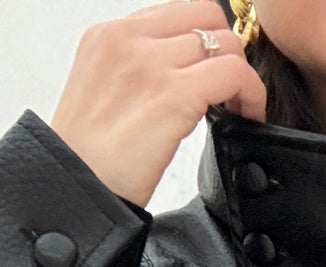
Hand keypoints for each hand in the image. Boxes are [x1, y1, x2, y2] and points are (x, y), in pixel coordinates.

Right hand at [50, 0, 267, 209]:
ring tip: (236, 108)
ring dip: (241, 76)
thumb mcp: (101, 92)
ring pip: (225, 43)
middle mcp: (127, 39)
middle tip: (230, 90)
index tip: (210, 72)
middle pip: (206, 17)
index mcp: (107, 35)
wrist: (74, 190)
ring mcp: (150, 64)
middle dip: (227, 50)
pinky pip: (234, 73)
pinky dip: (251, 93)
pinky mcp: (173, 94)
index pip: (177, 12)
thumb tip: (176, 72)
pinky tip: (245, 116)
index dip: (205, 38)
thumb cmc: (88, 159)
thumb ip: (135, 71)